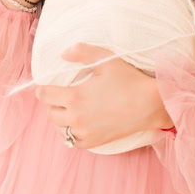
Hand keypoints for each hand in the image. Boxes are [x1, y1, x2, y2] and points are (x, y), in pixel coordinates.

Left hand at [36, 43, 172, 149]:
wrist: (150, 105)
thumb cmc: (129, 80)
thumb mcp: (106, 59)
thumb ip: (82, 52)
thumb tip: (63, 53)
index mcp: (74, 97)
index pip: (44, 95)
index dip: (44, 88)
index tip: (47, 85)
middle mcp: (76, 118)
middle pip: (50, 113)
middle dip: (51, 103)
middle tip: (59, 96)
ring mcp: (85, 132)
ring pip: (60, 129)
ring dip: (60, 118)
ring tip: (68, 110)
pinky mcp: (94, 142)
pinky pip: (72, 141)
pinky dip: (71, 134)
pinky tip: (77, 125)